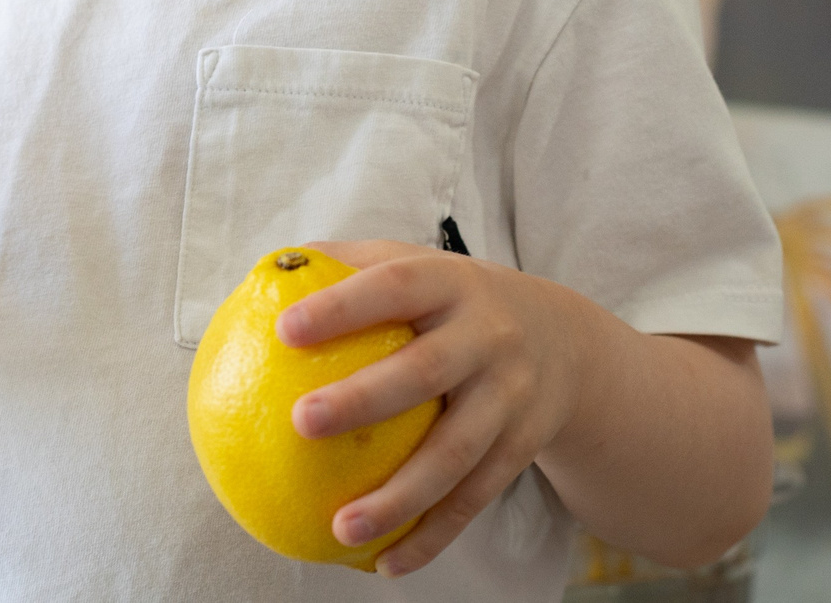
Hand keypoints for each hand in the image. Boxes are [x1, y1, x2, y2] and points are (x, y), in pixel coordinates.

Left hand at [282, 239, 591, 576]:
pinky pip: (474, 499)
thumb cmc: (456, 302)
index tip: (284, 329)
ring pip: (454, 453)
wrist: (564, 342)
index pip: (394, 286)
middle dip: (363, 399)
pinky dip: (431, 536)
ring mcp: (509, 395)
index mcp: (451, 284)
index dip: (342, 306)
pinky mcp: (520, 446)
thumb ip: (348, 265)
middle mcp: (487, 336)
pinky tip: (384, 564)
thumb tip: (266, 272)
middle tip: (300, 422)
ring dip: (398, 497)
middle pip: (425, 371)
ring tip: (340, 529)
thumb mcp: (419, 266)